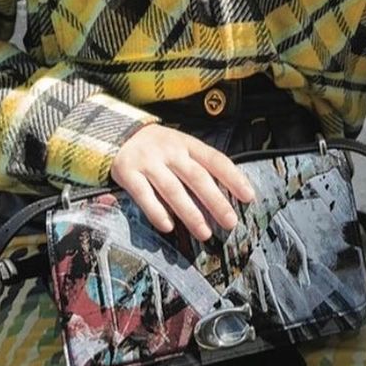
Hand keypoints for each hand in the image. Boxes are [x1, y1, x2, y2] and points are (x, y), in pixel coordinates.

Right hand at [110, 124, 256, 239]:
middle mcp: (170, 151)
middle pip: (197, 177)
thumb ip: (199, 164)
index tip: (248, 197)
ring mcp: (148, 162)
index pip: (215, 160)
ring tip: (204, 233)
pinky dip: (157, 212)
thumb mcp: (180, 146)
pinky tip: (168, 227)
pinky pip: (144, 195)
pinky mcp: (127, 173)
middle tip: (230, 222)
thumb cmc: (158, 147)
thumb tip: (227, 193)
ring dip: (190, 213)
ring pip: (173, 189)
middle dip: (216, 201)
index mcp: (187, 143)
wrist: (117, 133)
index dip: (233, 178)